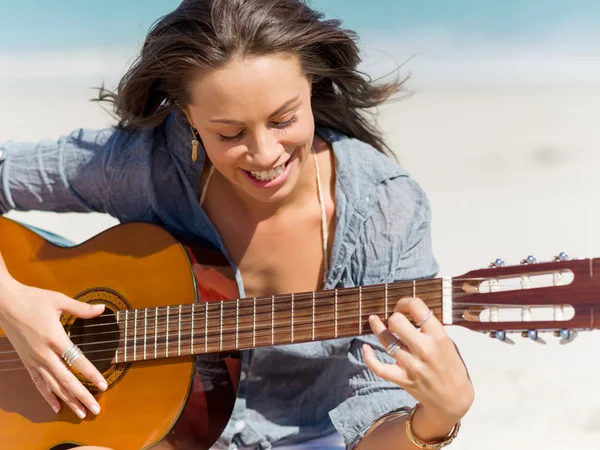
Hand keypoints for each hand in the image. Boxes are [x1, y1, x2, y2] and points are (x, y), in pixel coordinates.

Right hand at [0, 277, 107, 417]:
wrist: (5, 303)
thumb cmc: (33, 300)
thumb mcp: (59, 300)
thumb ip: (81, 309)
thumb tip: (102, 309)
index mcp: (54, 338)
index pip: (77, 361)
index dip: (91, 374)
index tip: (103, 385)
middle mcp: (44, 353)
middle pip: (66, 380)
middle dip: (82, 396)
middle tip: (96, 409)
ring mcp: (34, 360)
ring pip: (53, 386)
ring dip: (68, 400)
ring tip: (81, 413)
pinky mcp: (27, 362)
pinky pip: (38, 383)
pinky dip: (48, 396)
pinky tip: (57, 407)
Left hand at [363, 297, 473, 428]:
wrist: (454, 399)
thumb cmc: (452, 366)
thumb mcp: (448, 342)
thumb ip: (430, 329)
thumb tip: (409, 313)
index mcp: (438, 336)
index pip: (417, 307)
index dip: (405, 302)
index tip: (403, 306)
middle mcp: (424, 349)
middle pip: (397, 321)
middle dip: (394, 316)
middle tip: (395, 319)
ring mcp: (411, 365)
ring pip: (386, 340)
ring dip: (377, 327)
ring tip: (373, 320)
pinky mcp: (402, 379)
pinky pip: (378, 367)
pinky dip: (369, 357)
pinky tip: (365, 348)